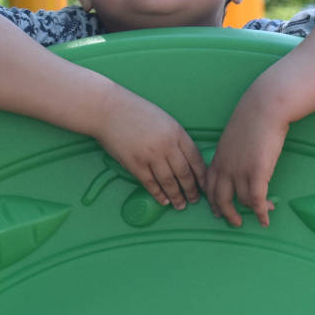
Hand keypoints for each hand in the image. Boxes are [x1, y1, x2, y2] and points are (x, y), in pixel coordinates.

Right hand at [91, 92, 205, 209]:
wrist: (109, 110)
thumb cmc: (138, 114)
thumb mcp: (165, 121)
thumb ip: (177, 139)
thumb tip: (188, 161)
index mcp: (177, 133)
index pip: (196, 159)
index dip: (202, 175)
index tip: (205, 185)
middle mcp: (166, 146)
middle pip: (184, 173)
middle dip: (191, 189)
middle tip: (195, 200)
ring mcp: (150, 156)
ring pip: (169, 182)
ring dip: (176, 196)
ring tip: (181, 205)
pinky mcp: (134, 164)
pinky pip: (150, 183)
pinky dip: (158, 194)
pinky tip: (164, 200)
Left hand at [206, 84, 289, 227]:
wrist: (265, 108)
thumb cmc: (254, 115)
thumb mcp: (236, 134)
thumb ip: (234, 149)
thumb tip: (241, 155)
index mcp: (219, 157)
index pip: (208, 184)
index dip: (212, 200)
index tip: (217, 209)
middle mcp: (225, 167)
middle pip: (219, 199)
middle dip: (226, 213)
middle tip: (234, 222)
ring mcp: (240, 171)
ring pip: (242, 201)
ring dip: (253, 210)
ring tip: (263, 212)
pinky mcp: (256, 173)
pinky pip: (256, 200)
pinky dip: (261, 213)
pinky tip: (266, 219)